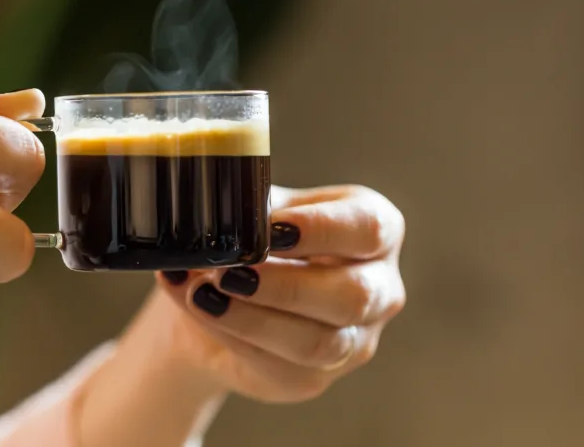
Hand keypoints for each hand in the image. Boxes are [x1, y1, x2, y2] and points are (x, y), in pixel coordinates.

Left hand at [156, 184, 404, 402]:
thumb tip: (224, 213)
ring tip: (204, 295)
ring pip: (320, 343)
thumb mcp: (255, 210)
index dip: (321, 229)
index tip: (272, 230)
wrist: (217, 293)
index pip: (369, 228)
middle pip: (353, 295)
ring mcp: (355, 339)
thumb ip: (249, 208)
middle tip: (231, 272)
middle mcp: (378, 286)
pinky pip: (284, 367)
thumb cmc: (250, 237)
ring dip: (255, 319)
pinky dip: (236, 337)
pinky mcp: (315, 376)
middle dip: (286, 285)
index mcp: (373, 227)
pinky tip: (205, 313)